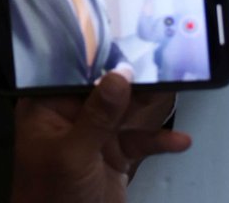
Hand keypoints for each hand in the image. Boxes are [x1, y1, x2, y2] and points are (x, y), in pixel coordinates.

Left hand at [10, 70, 191, 202]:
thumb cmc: (52, 196)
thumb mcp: (73, 154)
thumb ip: (98, 115)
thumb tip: (119, 75)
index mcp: (48, 109)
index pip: (73, 73)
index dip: (99, 57)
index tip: (128, 41)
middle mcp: (72, 117)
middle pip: (106, 88)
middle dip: (134, 79)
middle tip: (162, 63)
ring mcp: (95, 137)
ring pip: (127, 111)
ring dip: (151, 104)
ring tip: (178, 88)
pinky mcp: (115, 156)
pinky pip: (141, 140)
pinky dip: (160, 140)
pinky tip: (180, 141)